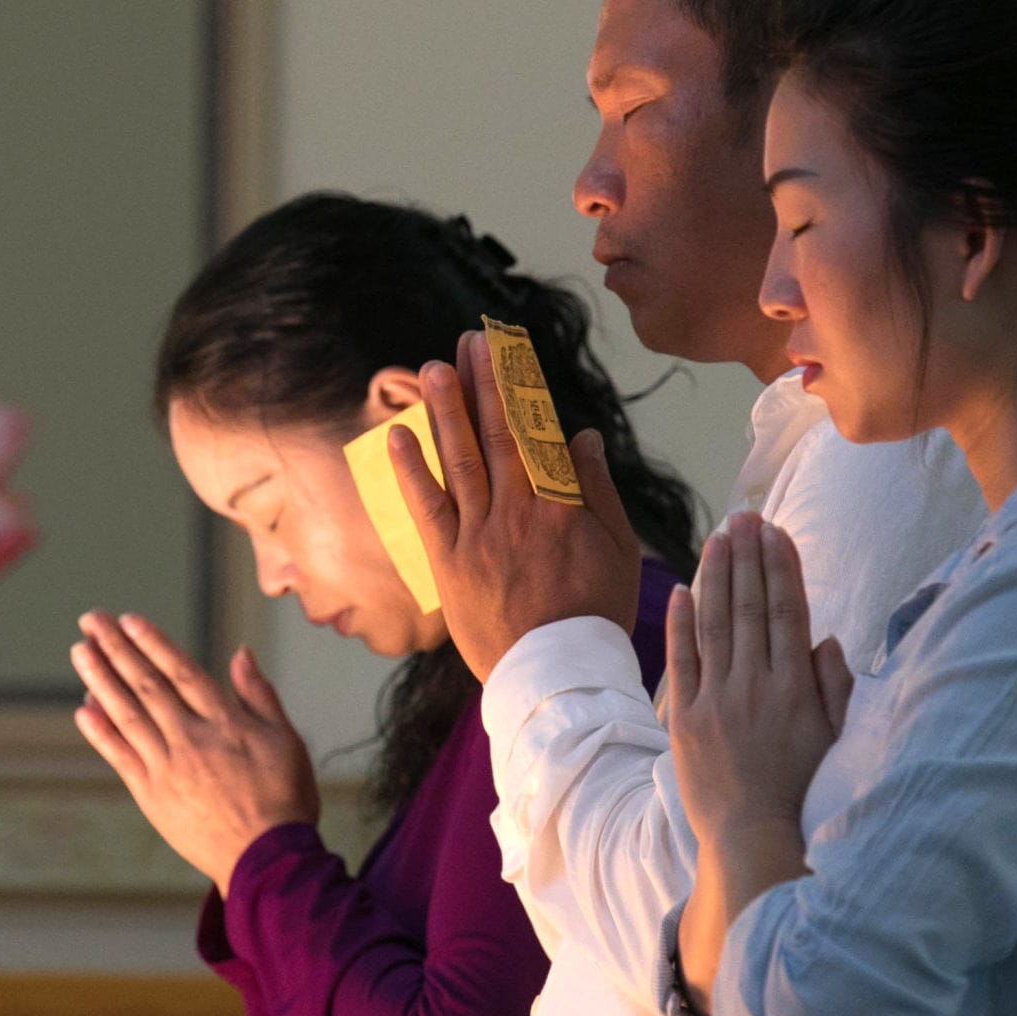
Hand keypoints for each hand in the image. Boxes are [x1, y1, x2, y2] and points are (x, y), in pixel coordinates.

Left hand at [70, 611, 318, 893]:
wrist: (267, 861)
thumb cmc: (284, 800)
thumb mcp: (285, 740)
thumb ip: (259, 695)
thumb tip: (240, 653)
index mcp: (225, 721)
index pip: (181, 671)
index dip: (153, 642)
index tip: (129, 620)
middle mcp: (191, 738)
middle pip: (147, 684)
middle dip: (116, 649)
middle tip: (91, 619)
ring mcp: (167, 767)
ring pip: (127, 714)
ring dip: (100, 679)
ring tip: (80, 651)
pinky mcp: (152, 795)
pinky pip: (120, 756)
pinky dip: (100, 732)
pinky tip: (83, 708)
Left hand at [387, 331, 643, 679]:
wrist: (558, 675)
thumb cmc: (595, 613)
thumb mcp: (618, 548)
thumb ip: (598, 489)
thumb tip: (583, 435)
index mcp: (561, 502)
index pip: (537, 428)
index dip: (519, 384)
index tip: (508, 348)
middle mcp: (517, 509)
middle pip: (496, 431)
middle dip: (481, 381)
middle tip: (469, 340)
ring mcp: (479, 534)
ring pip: (459, 459)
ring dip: (444, 409)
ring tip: (432, 368)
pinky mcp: (449, 563)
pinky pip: (427, 508)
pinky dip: (411, 470)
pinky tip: (398, 435)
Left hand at [668, 511, 851, 1003]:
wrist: (753, 839)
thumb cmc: (804, 791)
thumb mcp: (836, 739)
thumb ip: (834, 686)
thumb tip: (829, 638)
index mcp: (795, 688)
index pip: (787, 612)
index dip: (781, 568)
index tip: (776, 532)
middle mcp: (755, 685)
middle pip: (749, 607)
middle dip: (748, 557)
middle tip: (745, 517)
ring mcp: (717, 700)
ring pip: (715, 624)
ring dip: (716, 576)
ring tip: (719, 538)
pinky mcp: (685, 718)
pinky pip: (681, 661)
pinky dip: (680, 623)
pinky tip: (681, 588)